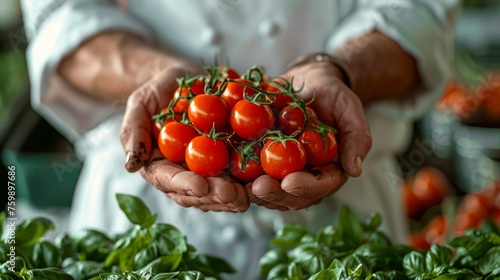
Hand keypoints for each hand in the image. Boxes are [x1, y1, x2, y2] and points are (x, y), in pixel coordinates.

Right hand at [120, 65, 249, 211]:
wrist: (189, 81)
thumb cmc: (160, 91)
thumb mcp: (141, 104)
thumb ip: (134, 131)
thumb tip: (131, 165)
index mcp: (161, 166)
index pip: (170, 181)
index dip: (185, 186)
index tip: (201, 186)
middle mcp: (186, 174)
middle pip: (199, 194)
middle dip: (215, 197)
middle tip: (232, 194)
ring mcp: (210, 171)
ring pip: (221, 191)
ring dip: (236, 196)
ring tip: (250, 194)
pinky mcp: (231, 161)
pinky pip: (242, 174)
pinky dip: (252, 179)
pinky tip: (265, 179)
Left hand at [245, 61, 371, 210]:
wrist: (308, 82)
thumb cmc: (333, 95)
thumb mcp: (350, 109)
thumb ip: (357, 137)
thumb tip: (355, 170)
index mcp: (327, 171)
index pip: (319, 185)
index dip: (305, 187)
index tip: (290, 183)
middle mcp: (302, 177)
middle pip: (288, 195)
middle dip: (273, 194)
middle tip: (258, 187)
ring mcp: (279, 171)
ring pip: (264, 188)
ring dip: (249, 189)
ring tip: (236, 184)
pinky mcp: (258, 160)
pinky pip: (245, 170)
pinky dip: (234, 172)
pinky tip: (220, 167)